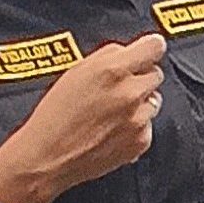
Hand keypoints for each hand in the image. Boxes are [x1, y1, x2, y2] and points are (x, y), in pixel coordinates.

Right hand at [0, 32, 166, 202]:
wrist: (48, 156)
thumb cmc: (54, 116)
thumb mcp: (76, 71)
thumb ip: (108, 55)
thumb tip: (128, 52)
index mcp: (112, 70)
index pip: (155, 46)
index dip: (149, 48)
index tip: (147, 51)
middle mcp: (129, 93)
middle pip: (156, 74)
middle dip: (140, 77)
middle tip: (117, 87)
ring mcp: (138, 119)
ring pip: (154, 100)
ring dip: (139, 102)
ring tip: (111, 110)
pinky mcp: (141, 141)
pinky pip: (148, 125)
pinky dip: (136, 125)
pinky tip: (113, 128)